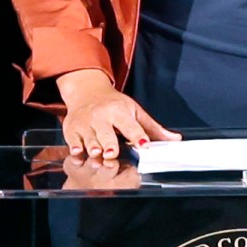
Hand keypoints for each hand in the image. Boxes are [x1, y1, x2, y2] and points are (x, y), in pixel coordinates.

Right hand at [55, 67, 176, 164]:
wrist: (86, 91)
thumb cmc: (114, 104)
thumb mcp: (134, 111)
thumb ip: (153, 128)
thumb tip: (175, 139)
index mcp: (119, 111)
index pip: (130, 125)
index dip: (137, 135)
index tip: (144, 145)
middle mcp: (101, 117)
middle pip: (105, 133)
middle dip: (109, 143)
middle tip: (112, 153)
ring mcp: (85, 123)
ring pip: (89, 139)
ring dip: (93, 149)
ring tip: (96, 155)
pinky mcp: (71, 130)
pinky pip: (73, 142)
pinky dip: (75, 149)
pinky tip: (79, 153)